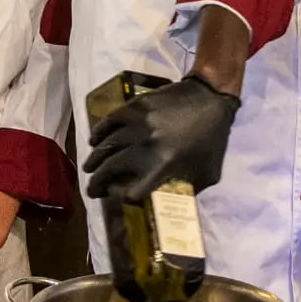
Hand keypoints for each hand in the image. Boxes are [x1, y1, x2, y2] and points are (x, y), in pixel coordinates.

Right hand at [83, 74, 240, 203]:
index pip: (132, 190)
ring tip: (89, 168)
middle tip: (92, 190)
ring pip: (106, 146)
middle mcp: (147, 145)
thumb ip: (184, 190)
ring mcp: (138, 124)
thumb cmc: (211, 140)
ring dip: (94, 160)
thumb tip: (162, 203)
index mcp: (165, 165)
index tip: (117, 196)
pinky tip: (94, 142)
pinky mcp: (135, 107)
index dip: (121, 196)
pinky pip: (109, 122)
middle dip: (98, 183)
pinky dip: (99, 134)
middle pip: (111, 169)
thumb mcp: (206, 174)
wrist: (211, 97)